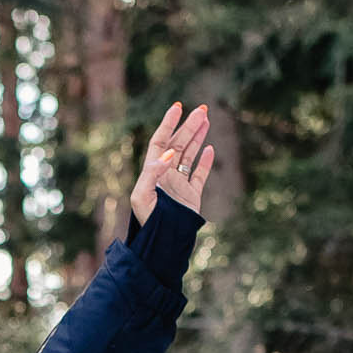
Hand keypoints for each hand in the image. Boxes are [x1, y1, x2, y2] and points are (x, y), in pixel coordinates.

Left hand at [129, 101, 215, 224]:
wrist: (162, 244)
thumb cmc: (147, 222)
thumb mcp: (142, 197)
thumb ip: (152, 173)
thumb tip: (169, 153)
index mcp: (152, 174)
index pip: (160, 143)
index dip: (168, 124)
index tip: (178, 107)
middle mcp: (165, 177)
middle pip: (178, 145)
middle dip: (189, 126)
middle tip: (202, 109)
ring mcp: (179, 185)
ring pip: (189, 155)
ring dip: (198, 137)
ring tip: (206, 119)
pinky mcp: (191, 196)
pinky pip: (199, 175)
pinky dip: (206, 162)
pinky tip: (210, 149)